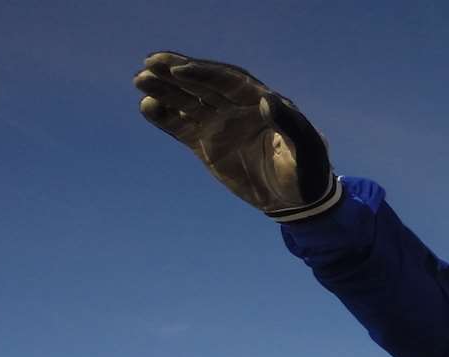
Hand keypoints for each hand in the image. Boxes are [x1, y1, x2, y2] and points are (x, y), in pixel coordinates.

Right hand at [134, 51, 341, 221]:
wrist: (296, 200)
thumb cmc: (307, 173)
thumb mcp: (307, 150)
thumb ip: (291, 125)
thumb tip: (268, 99)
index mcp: (262, 102)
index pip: (228, 81)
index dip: (204, 74)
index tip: (179, 70)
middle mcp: (237, 107)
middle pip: (202, 85)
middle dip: (177, 74)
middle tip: (149, 64)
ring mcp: (220, 124)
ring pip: (187, 102)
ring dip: (164, 90)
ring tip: (140, 80)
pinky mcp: (206, 144)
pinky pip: (182, 126)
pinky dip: (164, 117)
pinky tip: (147, 107)